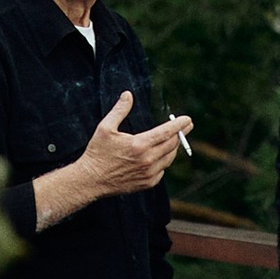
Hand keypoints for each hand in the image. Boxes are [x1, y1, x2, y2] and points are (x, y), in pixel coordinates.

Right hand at [75, 92, 191, 199]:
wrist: (91, 180)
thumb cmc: (97, 152)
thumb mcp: (105, 128)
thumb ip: (119, 110)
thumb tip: (128, 95)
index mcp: (139, 144)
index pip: (166, 132)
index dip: (179, 124)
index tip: (188, 119)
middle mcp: (147, 160)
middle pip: (172, 144)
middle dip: (181, 134)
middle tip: (186, 126)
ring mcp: (149, 174)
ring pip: (169, 158)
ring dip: (174, 147)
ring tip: (174, 138)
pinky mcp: (147, 183)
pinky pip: (162, 170)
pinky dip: (164, 161)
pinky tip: (161, 155)